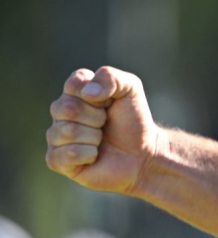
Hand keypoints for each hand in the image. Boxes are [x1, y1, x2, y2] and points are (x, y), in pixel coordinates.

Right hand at [46, 66, 160, 193]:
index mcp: (75, 91)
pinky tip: (94, 155)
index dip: (96, 94)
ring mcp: (56, 136)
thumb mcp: (130, 88)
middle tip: (106, 122)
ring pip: (68, 132)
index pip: (73, 83)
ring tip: (101, 139)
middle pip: (67, 109)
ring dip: (94, 137)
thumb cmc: (133, 119)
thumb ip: (111, 78)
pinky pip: (67, 155)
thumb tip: (88, 92)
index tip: (109, 101)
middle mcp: (60, 112)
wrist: (141, 152)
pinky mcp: (56, 160)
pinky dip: (89, 155)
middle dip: (96, 117)